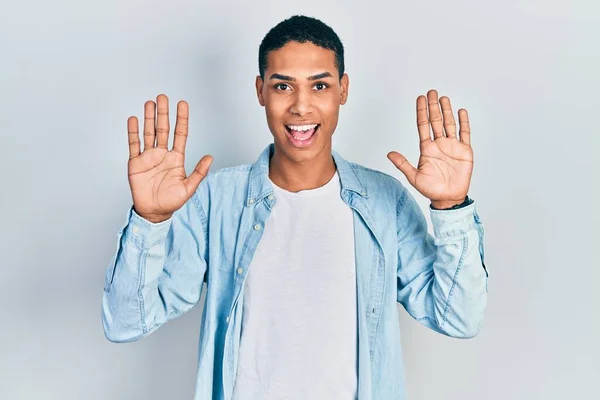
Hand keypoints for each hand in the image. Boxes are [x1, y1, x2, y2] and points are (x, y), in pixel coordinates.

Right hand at [127, 94, 212, 222]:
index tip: (183, 104)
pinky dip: (133, 132)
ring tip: (149, 103)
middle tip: (163, 97)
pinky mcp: (136, 163)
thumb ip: (199, 172)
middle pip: (163, 129)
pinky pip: (134, 144)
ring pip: (149, 133)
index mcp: (176, 158)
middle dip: (163, 113)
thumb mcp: (189, 188)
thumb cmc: (172, 201)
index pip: (180, 134)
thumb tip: (210, 157)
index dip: (182, 119)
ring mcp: (149, 157)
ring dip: (148, 118)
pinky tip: (133, 119)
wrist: (154, 212)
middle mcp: (163, 154)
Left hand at [387, 89, 472, 207]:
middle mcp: (439, 144)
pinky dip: (464, 122)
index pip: (423, 125)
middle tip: (432, 92)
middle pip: (435, 121)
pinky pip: (465, 133)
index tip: (420, 98)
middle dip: (433, 106)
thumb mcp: (414, 177)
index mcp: (426, 148)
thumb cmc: (431, 189)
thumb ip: (403, 164)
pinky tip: (461, 111)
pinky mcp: (464, 151)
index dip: (422, 111)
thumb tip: (389, 154)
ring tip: (444, 98)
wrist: (448, 199)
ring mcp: (452, 146)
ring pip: (449, 124)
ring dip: (447, 111)